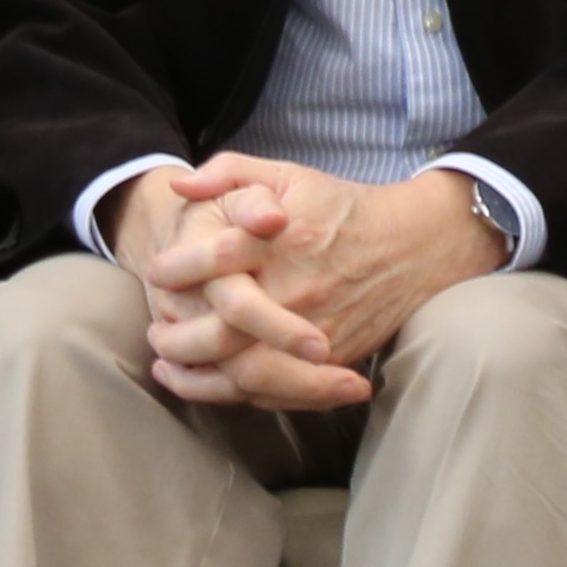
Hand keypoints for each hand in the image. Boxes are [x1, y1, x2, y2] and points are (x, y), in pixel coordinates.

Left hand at [132, 156, 500, 406]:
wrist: (412, 247)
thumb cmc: (340, 208)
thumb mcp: (287, 175)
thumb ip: (230, 172)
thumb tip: (179, 184)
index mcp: (281, 238)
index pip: (213, 258)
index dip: (175, 268)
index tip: (154, 272)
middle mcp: (295, 288)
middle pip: (222, 329)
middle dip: (177, 336)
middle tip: (155, 331)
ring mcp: (314, 330)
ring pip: (245, 371)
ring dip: (197, 376)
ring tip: (167, 367)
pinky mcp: (330, 360)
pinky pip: (276, 390)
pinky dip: (235, 394)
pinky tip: (207, 385)